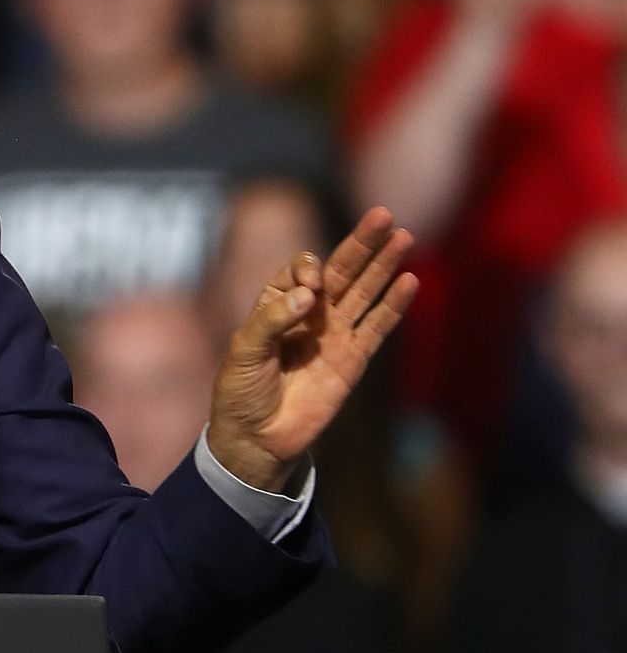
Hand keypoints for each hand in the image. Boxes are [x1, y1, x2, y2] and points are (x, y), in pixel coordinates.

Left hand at [208, 207, 418, 491]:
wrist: (255, 437)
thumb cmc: (240, 390)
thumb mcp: (244, 350)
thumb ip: (274, 319)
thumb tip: (312, 296)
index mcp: (277, 304)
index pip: (303, 269)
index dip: (310, 268)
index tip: (310, 288)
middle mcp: (310, 314)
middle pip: (341, 270)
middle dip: (362, 243)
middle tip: (384, 215)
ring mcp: (334, 336)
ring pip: (364, 292)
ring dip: (384, 265)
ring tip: (404, 236)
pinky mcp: (353, 361)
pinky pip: (377, 328)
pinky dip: (394, 305)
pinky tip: (410, 281)